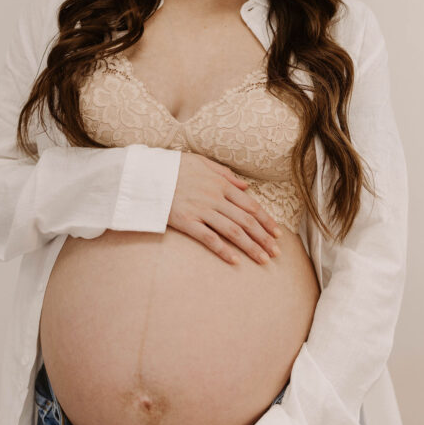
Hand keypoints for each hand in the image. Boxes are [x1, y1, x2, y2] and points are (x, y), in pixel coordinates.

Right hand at [167, 151, 281, 264]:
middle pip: (246, 221)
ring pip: (233, 231)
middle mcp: (215, 198)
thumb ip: (225, 174)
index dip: (266, 221)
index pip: (251, 205)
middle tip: (277, 252)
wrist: (145, 173)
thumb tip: (246, 186)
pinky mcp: (186, 222)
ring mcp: (201, 210)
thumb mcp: (202, 162)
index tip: (278, 233)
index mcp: (221, 184)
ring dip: (251, 247)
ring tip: (263, 259)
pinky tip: (235, 261)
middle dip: (264, 238)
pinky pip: (209, 238)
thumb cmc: (173, 167)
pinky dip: (223, 250)